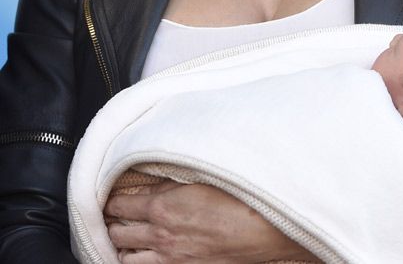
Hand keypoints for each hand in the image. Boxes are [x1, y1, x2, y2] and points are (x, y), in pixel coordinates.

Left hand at [103, 179, 318, 262]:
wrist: (262, 230)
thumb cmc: (237, 199)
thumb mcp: (200, 179)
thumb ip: (170, 183)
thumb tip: (149, 183)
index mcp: (161, 208)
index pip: (118, 206)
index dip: (110, 200)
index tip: (108, 195)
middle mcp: (159, 236)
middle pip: (117, 234)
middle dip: (111, 224)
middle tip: (112, 215)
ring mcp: (169, 259)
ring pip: (126, 259)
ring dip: (122, 247)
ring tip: (123, 237)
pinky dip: (139, 262)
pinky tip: (144, 255)